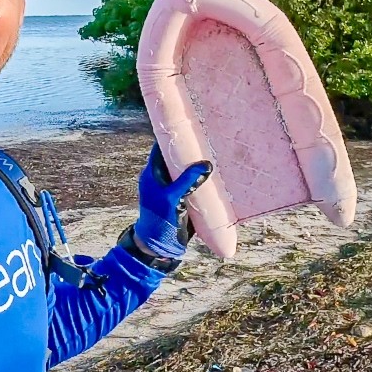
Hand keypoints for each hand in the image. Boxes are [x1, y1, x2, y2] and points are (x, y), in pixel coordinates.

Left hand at [132, 143, 212, 258]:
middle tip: (209, 136)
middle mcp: (162, 178)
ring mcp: (174, 188)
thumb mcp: (172, 199)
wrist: (160, 248)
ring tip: (217, 151)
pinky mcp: (184, 198)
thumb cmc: (159, 222)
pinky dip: (204, 178)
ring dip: (199, 164)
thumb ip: (187, 181)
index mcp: (152, 174)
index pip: (161, 147)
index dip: (173, 135)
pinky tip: (218, 174)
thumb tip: (206, 163)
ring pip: (187, 170)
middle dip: (191, 148)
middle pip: (177, 156)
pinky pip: (194, 183)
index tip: (189, 123)